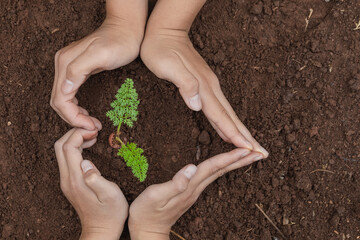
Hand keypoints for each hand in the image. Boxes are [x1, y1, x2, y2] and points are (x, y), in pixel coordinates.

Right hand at [51, 12, 144, 130]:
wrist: (126, 30)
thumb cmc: (118, 42)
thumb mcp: (101, 55)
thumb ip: (78, 69)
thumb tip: (64, 89)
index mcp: (65, 64)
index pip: (60, 100)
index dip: (73, 117)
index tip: (91, 126)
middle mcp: (62, 66)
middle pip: (58, 102)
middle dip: (74, 119)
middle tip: (94, 128)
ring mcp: (68, 68)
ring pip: (62, 100)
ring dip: (74, 115)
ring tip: (92, 123)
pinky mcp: (76, 70)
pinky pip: (69, 94)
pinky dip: (76, 107)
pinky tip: (86, 113)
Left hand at [54, 128, 127, 239]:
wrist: (101, 230)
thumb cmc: (110, 213)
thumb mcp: (110, 195)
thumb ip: (96, 178)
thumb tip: (86, 162)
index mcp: (76, 179)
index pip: (68, 147)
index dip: (79, 134)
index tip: (95, 132)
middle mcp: (67, 179)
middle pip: (60, 146)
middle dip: (74, 133)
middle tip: (92, 131)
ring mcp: (66, 181)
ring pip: (62, 152)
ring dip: (74, 140)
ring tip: (92, 137)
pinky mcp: (70, 183)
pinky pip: (66, 159)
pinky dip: (75, 148)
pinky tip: (88, 148)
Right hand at [128, 148, 262, 238]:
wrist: (147, 231)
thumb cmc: (147, 212)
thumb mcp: (156, 197)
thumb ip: (175, 183)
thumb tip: (191, 167)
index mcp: (189, 187)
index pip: (213, 168)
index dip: (229, 157)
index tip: (247, 149)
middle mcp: (195, 188)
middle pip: (221, 171)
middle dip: (240, 160)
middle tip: (258, 151)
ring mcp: (194, 191)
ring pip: (218, 174)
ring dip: (233, 163)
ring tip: (247, 155)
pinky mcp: (190, 192)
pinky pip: (211, 176)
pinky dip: (221, 167)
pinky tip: (224, 164)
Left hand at [140, 29, 267, 156]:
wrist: (166, 31)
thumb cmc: (161, 50)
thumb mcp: (168, 66)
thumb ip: (185, 85)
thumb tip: (198, 106)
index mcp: (203, 87)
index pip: (221, 116)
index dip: (234, 134)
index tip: (250, 150)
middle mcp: (211, 88)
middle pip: (231, 117)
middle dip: (246, 136)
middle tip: (262, 153)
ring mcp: (210, 86)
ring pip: (228, 113)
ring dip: (240, 131)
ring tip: (251, 145)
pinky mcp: (205, 85)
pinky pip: (220, 108)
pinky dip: (227, 122)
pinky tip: (227, 129)